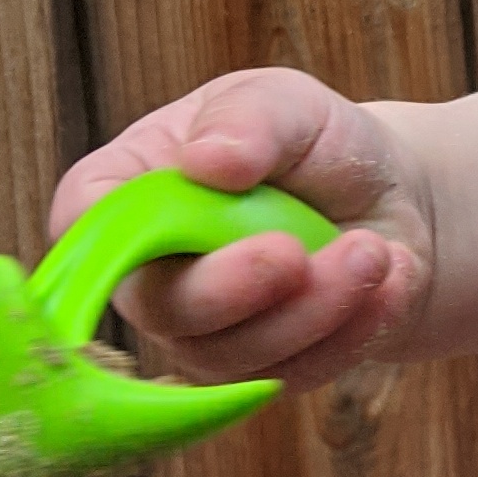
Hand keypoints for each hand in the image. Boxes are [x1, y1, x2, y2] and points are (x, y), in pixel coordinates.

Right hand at [48, 70, 434, 394]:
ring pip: (235, 354)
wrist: (394, 201)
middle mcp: (153, 273)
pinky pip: (298, 374)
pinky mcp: (265, 373)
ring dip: (313, 307)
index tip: (163, 227)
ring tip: (372, 251)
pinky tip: (392, 278)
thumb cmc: (317, 145)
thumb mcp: (287, 102)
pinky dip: (355, 329)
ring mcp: (206, 333)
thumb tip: (207, 161)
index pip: (83, 219)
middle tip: (292, 253)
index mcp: (131, 191)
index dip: (99, 238)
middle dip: (230, 287)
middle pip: (159, 307)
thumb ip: (248, 119)